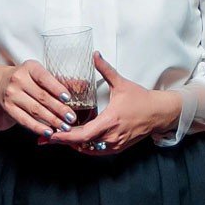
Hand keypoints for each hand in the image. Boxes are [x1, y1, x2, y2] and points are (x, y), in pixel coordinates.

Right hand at [0, 59, 74, 137]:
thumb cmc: (27, 78)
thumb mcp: (39, 73)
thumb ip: (58, 81)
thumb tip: (82, 86)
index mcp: (30, 67)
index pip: (44, 78)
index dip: (57, 89)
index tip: (68, 99)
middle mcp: (18, 79)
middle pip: (42, 97)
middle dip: (59, 109)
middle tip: (71, 118)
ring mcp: (12, 94)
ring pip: (35, 110)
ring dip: (51, 120)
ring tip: (64, 127)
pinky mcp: (8, 108)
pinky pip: (24, 120)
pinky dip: (37, 127)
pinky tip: (49, 132)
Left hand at [51, 53, 181, 155]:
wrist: (159, 113)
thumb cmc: (141, 99)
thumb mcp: (122, 83)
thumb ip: (105, 69)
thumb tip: (95, 54)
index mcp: (110, 121)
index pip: (83, 135)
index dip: (65, 138)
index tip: (51, 135)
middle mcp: (111, 136)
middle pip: (81, 145)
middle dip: (63, 142)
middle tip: (45, 138)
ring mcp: (115, 144)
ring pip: (88, 149)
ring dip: (73, 145)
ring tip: (58, 138)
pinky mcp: (118, 148)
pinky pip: (97, 151)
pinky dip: (85, 147)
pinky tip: (76, 141)